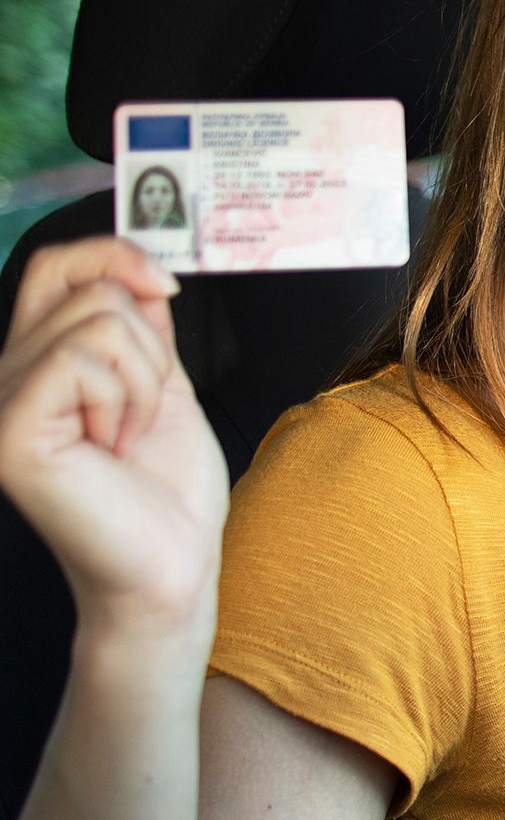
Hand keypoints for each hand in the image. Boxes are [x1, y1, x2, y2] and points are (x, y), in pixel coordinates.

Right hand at [0, 237, 228, 631]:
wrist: (171, 564)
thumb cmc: (167, 490)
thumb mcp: (162, 386)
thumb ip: (143, 330)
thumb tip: (142, 271)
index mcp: (39, 361)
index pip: (55, 266)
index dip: (114, 255)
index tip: (167, 288)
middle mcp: (5, 375)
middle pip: (89, 289)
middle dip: (149, 346)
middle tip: (143, 410)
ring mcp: (0, 401)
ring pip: (97, 322)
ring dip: (144, 381)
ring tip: (127, 436)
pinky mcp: (9, 429)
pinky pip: (83, 361)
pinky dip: (126, 400)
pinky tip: (113, 448)